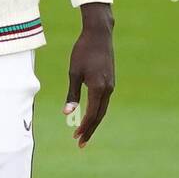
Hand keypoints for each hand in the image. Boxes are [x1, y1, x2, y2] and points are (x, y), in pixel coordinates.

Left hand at [64, 2, 114, 147]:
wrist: (99, 34)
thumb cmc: (83, 52)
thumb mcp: (74, 73)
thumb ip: (72, 94)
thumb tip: (67, 113)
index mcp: (99, 88)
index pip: (92, 114)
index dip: (84, 127)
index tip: (75, 137)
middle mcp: (108, 89)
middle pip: (100, 115)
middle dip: (90, 130)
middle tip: (80, 143)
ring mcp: (111, 85)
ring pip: (103, 109)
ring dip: (94, 122)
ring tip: (84, 133)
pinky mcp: (110, 80)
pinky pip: (104, 101)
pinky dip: (97, 111)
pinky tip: (90, 116)